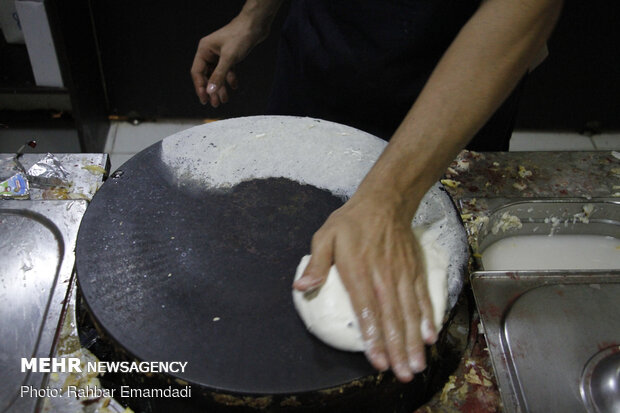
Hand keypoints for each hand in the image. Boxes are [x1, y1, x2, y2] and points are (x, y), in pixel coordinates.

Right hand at [190, 16, 265, 106]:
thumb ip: (219, 76)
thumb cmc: (240, 37)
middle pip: (206, 75)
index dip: (200, 88)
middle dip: (211, 90)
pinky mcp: (230, 55)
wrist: (256, 25)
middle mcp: (210, 52)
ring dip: (220, 87)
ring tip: (225, 100)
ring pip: (217, 74)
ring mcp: (219, 53)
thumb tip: (210, 91)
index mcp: (204, 50)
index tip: (205, 100)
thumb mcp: (229, 58)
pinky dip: (230, 79)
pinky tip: (234, 86)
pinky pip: (226, 70)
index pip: (197, 72)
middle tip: (215, 104)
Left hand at [293, 192, 437, 382]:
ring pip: (409, 312)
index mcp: (358, 271)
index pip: (367, 310)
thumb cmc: (351, 222)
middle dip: (397, 349)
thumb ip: (316, 263)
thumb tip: (302, 287)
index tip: (378, 361)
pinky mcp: (415, 271)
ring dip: (413, 341)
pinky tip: (429, 337)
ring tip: (416, 365)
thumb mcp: (325, 236)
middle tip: (402, 374)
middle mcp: (383, 277)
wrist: (385, 201)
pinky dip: (427, 318)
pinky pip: (422, 297)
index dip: (373, 337)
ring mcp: (402, 275)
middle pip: (392, 317)